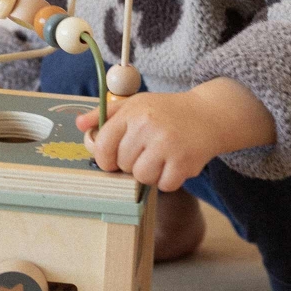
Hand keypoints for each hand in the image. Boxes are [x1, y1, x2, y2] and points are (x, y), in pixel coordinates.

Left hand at [75, 91, 219, 190]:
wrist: (210, 114)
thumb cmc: (167, 112)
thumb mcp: (136, 105)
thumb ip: (106, 115)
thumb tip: (80, 125)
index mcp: (133, 112)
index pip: (103, 145)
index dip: (105, 158)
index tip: (114, 159)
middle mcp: (148, 126)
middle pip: (123, 164)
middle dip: (133, 163)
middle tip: (149, 151)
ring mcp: (167, 144)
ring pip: (142, 177)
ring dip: (150, 173)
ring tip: (161, 158)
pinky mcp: (184, 162)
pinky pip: (164, 185)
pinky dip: (168, 180)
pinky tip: (175, 164)